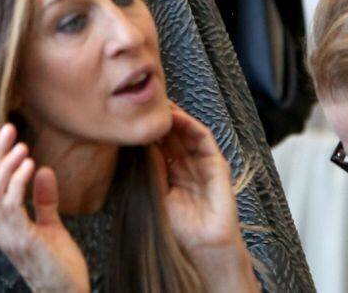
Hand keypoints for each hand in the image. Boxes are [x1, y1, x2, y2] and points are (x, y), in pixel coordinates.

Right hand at [0, 124, 89, 292]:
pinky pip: (12, 206)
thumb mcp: (51, 226)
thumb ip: (44, 200)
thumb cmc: (58, 266)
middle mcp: (0, 229)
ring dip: (7, 165)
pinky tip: (29, 166)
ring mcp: (8, 235)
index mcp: (3, 224)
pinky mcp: (22, 239)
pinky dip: (18, 182)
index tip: (0, 135)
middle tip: (7, 129)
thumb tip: (43, 170)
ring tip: (21, 146)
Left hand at [154, 104, 258, 291]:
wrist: (202, 245)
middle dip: (158, 120)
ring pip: (186, 132)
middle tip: (142, 102)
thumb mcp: (157, 192)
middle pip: (171, 135)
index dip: (147, 131)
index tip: (131, 116)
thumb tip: (142, 141)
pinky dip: (189, 124)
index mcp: (171, 173)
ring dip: (172, 117)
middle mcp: (186, 165)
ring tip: (157, 105)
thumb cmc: (178, 226)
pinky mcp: (216, 164)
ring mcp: (202, 163)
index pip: (158, 145)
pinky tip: (175, 117)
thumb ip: (152, 167)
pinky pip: (203, 138)